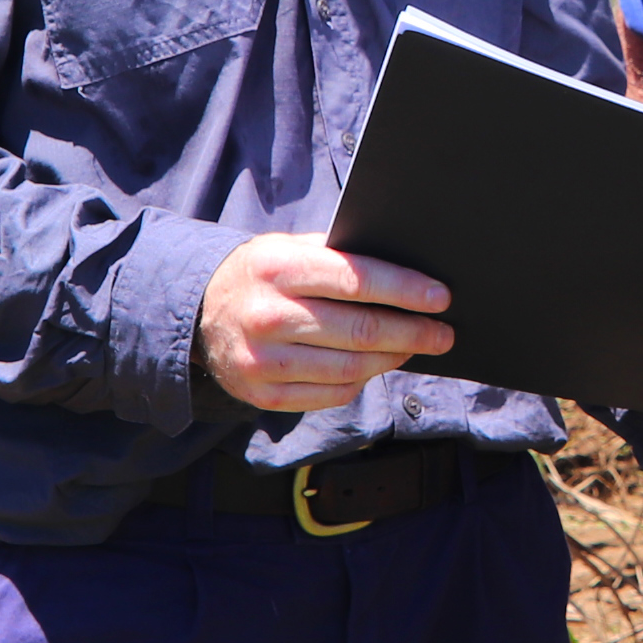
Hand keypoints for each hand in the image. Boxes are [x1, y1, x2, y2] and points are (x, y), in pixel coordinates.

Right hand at [198, 235, 452, 412]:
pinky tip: (376, 366)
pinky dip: (362, 380)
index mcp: (276, 268)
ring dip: (392, 359)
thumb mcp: (288, 248)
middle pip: (360, 330)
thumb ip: (337, 255)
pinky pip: (331, 393)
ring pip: (350, 367)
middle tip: (442, 333)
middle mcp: (267, 315)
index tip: (441, 297)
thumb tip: (407, 271)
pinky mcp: (263, 394)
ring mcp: (263, 360)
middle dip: (412, 332)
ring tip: (413, 348)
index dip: (405, 290)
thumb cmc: (261, 275)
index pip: (357, 280)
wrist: (200, 314)